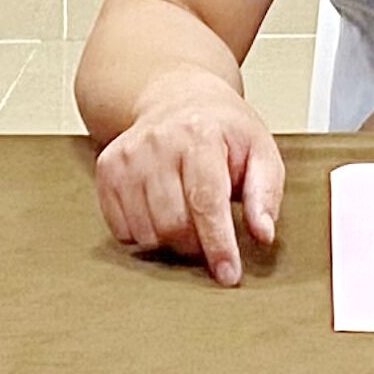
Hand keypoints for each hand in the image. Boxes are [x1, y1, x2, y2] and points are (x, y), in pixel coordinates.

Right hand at [91, 71, 281, 286]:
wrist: (178, 97)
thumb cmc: (223, 130)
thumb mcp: (260, 151)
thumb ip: (266, 193)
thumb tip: (263, 234)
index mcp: (200, 134)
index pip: (206, 202)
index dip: (218, 244)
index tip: (228, 276)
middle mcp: (157, 142)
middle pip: (173, 224)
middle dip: (197, 244)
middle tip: (211, 232)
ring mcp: (127, 155)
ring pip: (147, 233)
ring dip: (170, 240)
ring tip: (186, 215)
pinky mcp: (107, 169)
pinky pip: (122, 230)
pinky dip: (144, 233)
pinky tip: (160, 209)